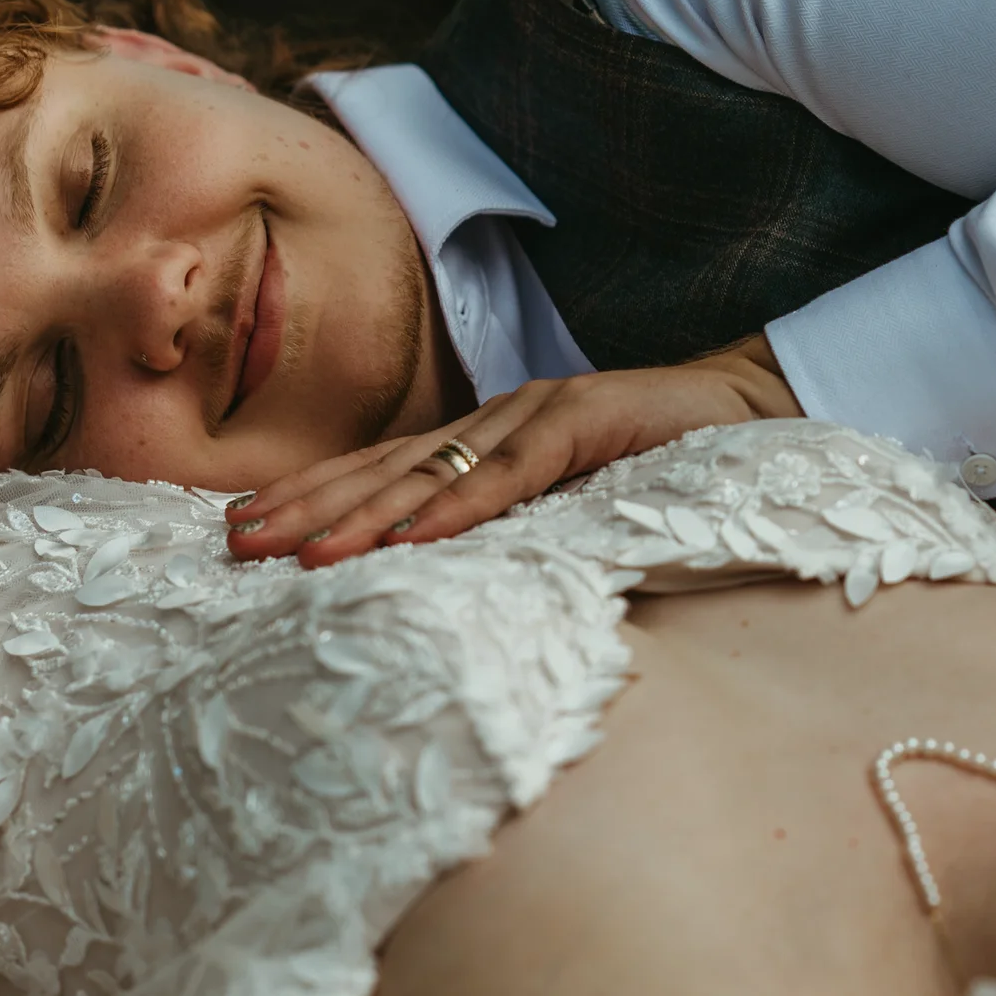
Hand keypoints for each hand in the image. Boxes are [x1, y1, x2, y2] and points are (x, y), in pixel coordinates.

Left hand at [228, 334, 801, 564]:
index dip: (312, 499)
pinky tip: (411, 536)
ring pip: (434, 471)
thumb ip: (514, 534)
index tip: (240, 531)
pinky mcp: (589, 420)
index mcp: (487, 444)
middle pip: (385, 470)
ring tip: (296, 549)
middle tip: (235, 544)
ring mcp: (539, 416)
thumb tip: (437, 588)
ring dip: (361, 512)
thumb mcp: (575, 509)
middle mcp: (498, 422)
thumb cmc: (668, 468)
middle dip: (306, 506)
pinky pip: (515, 475)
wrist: (761, 407)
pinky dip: (462, 507)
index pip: (383, 474)